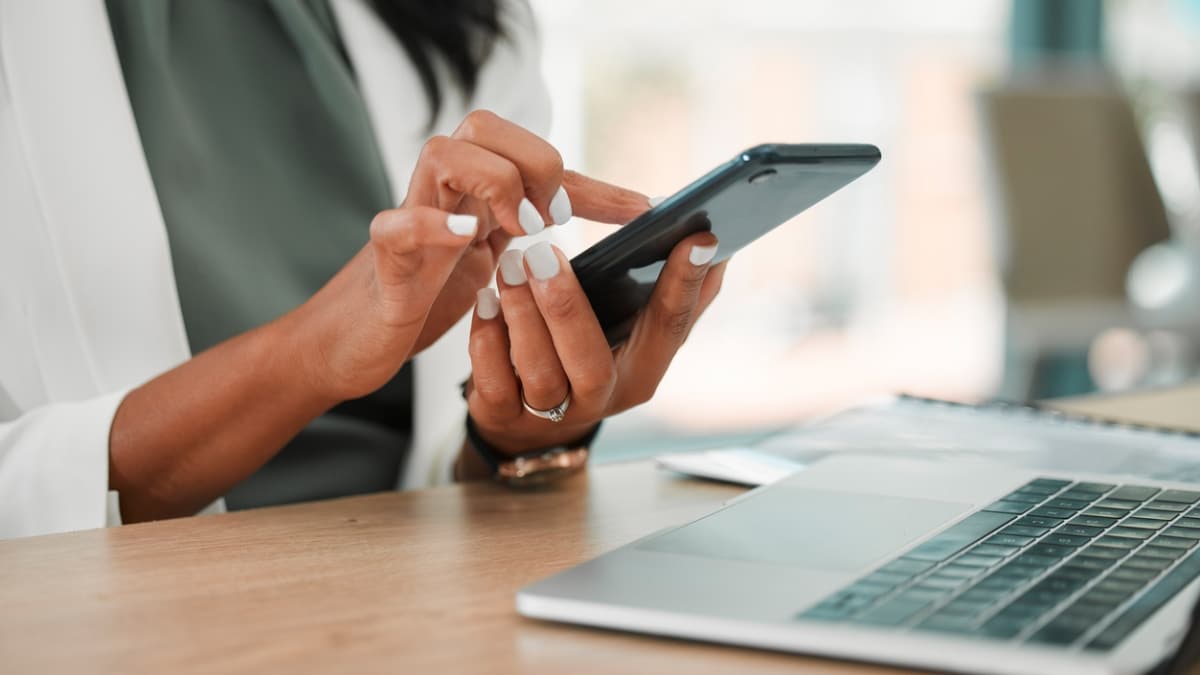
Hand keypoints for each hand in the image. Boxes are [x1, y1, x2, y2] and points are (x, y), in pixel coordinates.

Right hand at [299, 110, 648, 400]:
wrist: (358, 339)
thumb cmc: (430, 295)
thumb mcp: (499, 267)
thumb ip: (541, 244)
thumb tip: (615, 234)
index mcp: (477, 193)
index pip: (538, 160)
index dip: (596, 185)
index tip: (642, 211)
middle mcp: (443, 192)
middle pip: (483, 126)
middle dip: (533, 163)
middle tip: (552, 221)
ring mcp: (411, 218)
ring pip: (442, 153)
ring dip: (492, 182)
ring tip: (518, 230)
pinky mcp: (385, 259)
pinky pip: (398, 223)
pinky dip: (432, 224)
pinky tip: (469, 238)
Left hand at [465, 226, 726, 454]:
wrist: (526, 420)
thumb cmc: (583, 353)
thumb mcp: (632, 331)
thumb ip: (669, 295)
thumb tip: (712, 245)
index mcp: (643, 369)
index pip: (670, 327)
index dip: (686, 284)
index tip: (697, 237)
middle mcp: (603, 397)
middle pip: (591, 362)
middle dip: (566, 306)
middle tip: (544, 252)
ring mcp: (552, 415)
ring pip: (540, 373)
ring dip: (523, 315)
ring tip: (511, 265)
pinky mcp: (505, 417)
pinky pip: (494, 383)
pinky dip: (488, 340)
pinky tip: (485, 301)